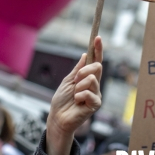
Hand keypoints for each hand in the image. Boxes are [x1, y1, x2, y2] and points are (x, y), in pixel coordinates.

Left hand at [45, 36, 102, 154]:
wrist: (57, 117)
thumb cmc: (62, 101)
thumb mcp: (67, 80)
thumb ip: (78, 69)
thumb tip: (85, 54)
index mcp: (88, 78)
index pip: (96, 61)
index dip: (98, 49)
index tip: (97, 37)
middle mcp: (95, 85)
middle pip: (97, 66)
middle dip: (83, 71)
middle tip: (75, 81)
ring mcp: (96, 94)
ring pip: (92, 79)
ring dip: (79, 86)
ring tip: (74, 96)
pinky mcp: (96, 104)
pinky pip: (89, 92)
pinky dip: (79, 96)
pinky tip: (77, 103)